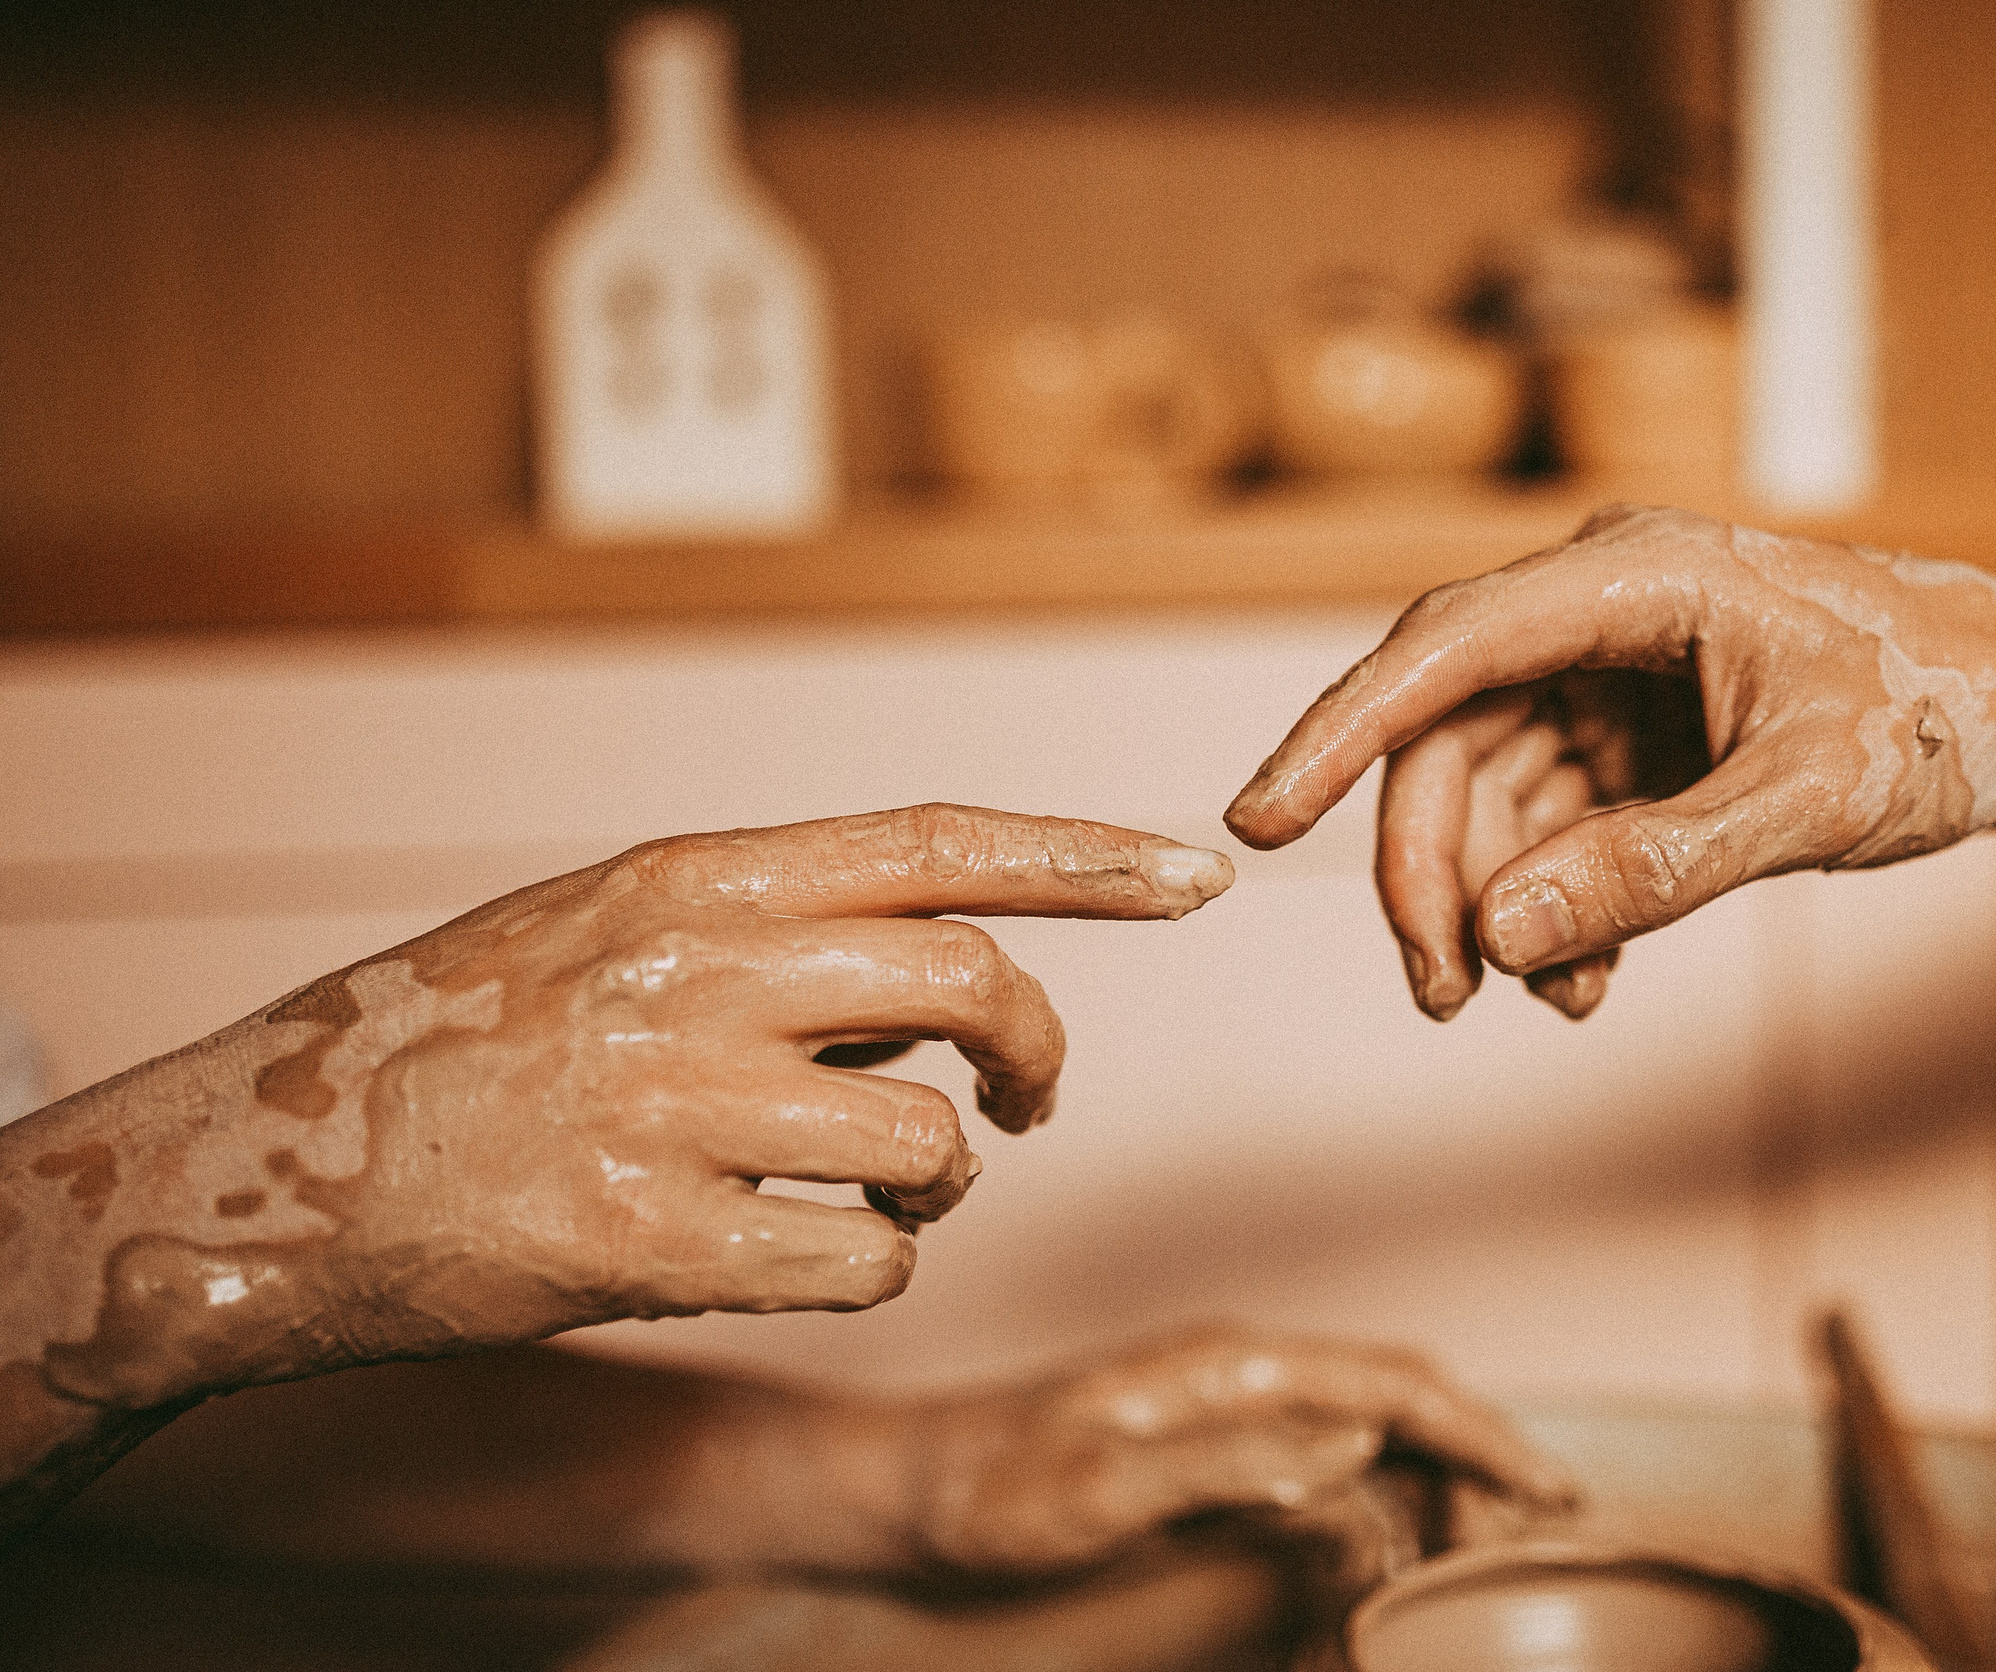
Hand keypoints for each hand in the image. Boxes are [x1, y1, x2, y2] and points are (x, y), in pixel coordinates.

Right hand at [4, 806, 1233, 1428]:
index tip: (1202, 871)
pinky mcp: (646, 1238)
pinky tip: (788, 1253)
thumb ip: (777, 927)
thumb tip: (958, 964)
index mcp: (693, 875)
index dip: (1088, 857)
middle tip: (1031, 1102)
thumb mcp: (611, 927)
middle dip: (1037, 1047)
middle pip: (972, 984)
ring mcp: (670, 1103)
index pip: (940, 843)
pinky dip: (865, 1270)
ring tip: (863, 1188)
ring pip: (928, 1141)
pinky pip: (862, 1264)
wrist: (268, 1170)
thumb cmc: (462, 1045)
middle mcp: (694, 967)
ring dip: (935, 1184)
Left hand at [899, 1324, 1579, 1577]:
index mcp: (1229, 1366)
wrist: (905, 1489)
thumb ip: (1229, 1461)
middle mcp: (1242, 1378)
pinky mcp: (1206, 1459)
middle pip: (1400, 1403)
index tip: (1548, 1489)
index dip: (1482, 1433)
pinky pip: (1321, 1473)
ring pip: (1370, 1439)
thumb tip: (1357, 1442)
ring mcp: (1227, 1416)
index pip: (1393, 1382)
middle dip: (1479, 1462)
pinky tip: (1394, 1554)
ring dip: (1434, 1488)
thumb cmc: (985, 1489)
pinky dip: (1379, 1508)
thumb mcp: (1100, 1486)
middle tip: (1533, 1538)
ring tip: (1478, 1556)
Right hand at [1226, 505, 1995, 1018]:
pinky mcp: (1634, 730)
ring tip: (1551, 1000)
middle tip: (1446, 993)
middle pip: (1449, 737)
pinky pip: (1548, 822)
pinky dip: (1551, 903)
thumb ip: (1656, 868)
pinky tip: (1588, 979)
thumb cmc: (1948, 714)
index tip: (1259, 817)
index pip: (1442, 648)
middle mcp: (1602, 610)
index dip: (1338, 734)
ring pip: (1488, 791)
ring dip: (1496, 905)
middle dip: (1432, 870)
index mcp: (1635, 577)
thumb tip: (1505, 937)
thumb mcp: (1810, 800)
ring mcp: (1614, 671)